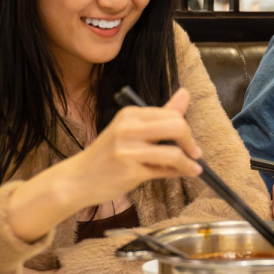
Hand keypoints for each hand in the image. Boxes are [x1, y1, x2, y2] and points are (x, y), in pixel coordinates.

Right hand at [68, 87, 203, 202]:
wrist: (78, 179)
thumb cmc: (108, 155)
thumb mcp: (130, 130)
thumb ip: (161, 115)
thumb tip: (185, 94)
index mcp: (130, 114)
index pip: (171, 114)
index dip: (186, 129)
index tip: (189, 143)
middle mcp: (128, 128)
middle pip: (177, 127)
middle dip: (191, 142)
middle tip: (195, 154)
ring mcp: (128, 150)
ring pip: (174, 153)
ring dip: (188, 163)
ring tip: (192, 168)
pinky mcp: (130, 171)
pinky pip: (164, 171)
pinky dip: (178, 173)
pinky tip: (181, 174)